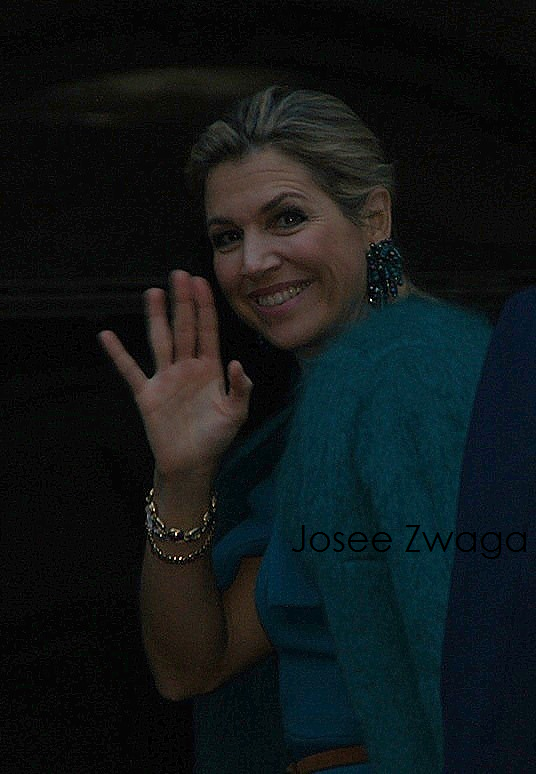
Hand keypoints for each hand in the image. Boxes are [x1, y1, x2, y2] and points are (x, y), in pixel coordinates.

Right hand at [98, 270, 251, 481]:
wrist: (191, 464)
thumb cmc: (215, 438)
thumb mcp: (236, 414)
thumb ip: (240, 389)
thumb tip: (239, 364)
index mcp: (209, 369)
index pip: (207, 331)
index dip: (204, 307)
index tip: (202, 282)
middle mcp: (186, 367)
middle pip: (183, 328)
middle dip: (182, 302)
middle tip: (178, 274)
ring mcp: (165, 378)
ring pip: (160, 341)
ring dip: (156, 317)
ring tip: (153, 292)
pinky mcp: (147, 394)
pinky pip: (130, 370)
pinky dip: (119, 354)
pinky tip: (108, 336)